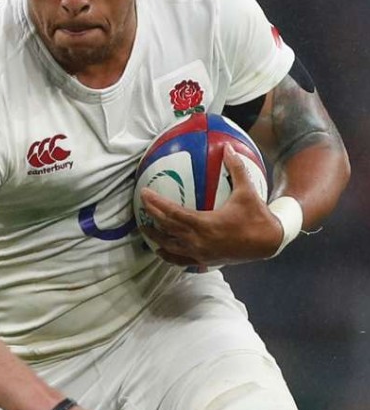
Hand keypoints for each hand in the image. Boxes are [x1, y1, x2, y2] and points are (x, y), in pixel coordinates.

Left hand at [141, 144, 283, 266]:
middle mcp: (199, 241)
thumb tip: (228, 148)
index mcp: (205, 224)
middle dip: (151, 216)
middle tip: (140, 205)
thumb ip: (237, 169)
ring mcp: (201, 253)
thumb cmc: (257, 217)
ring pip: (170, 247)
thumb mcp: (248, 191)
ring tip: (144, 227)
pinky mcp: (205, 261)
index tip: (144, 193)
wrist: (270, 243)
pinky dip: (169, 255)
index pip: (173, 213)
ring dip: (155, 237)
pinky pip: (181, 260)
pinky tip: (161, 250)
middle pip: (167, 228)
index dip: (156, 203)